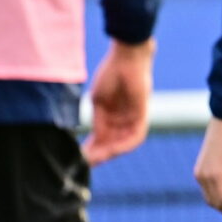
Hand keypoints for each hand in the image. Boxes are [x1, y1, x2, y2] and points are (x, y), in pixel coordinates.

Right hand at [83, 39, 155, 164]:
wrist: (126, 58)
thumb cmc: (111, 74)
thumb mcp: (99, 101)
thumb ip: (99, 120)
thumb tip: (96, 137)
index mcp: (113, 115)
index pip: (102, 137)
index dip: (91, 148)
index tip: (79, 158)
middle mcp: (124, 120)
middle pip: (112, 143)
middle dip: (98, 154)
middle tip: (84, 163)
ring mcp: (134, 118)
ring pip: (123, 143)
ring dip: (109, 153)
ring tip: (94, 159)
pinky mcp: (142, 115)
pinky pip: (136, 136)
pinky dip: (123, 145)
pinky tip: (111, 150)